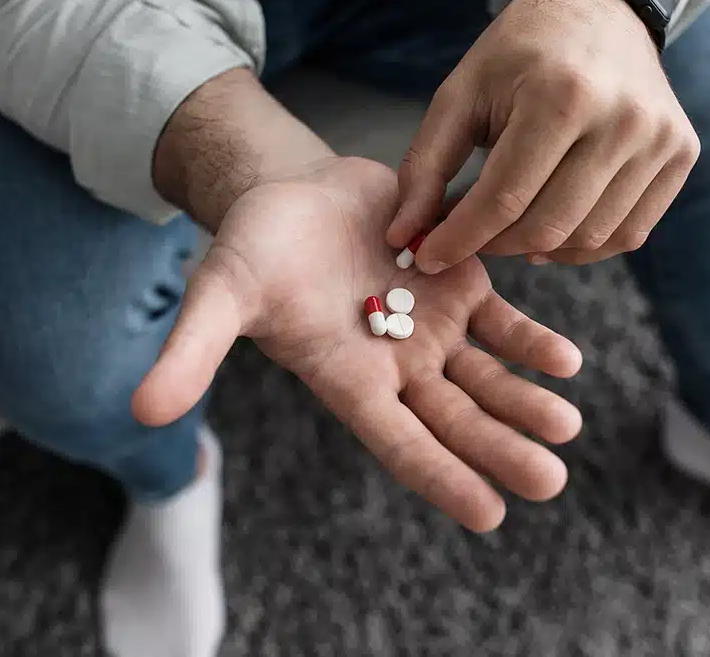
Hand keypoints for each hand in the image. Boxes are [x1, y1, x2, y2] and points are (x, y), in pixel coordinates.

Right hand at [133, 158, 583, 531]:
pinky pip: (503, 320)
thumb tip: (142, 415)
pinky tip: (567, 361)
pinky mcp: (460, 286)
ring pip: (487, 376)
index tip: (490, 514)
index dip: (441, 477)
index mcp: (348, 381)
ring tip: (566, 423)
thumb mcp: (220, 293)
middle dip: (501, 449)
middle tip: (549, 482)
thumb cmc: (254, 249)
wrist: (296, 194)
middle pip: (456, 419)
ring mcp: (434, 328)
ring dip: (525, 400)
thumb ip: (193, 351)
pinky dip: (532, 340)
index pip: (399, 443)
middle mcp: (397, 366)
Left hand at [388, 0, 699, 268]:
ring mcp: (659, 139)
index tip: (428, 256)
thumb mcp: (462, 94)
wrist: (599, 10)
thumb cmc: (520, 53)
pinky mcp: (682, 153)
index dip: (460, 238)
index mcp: (561, 97)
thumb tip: (403, 236)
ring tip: (511, 231)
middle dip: (497, 246)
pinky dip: (586, 245)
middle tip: (471, 239)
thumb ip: (427, 166)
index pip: (504, 198)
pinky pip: (630, 232)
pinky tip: (555, 230)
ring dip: (540, 248)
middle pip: (549, 225)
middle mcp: (622, 119)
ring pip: (590, 237)